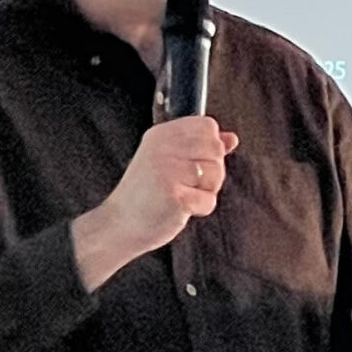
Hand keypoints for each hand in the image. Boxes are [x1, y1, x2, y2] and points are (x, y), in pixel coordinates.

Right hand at [71, 117, 235, 290]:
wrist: (119, 225)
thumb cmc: (146, 195)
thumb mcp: (169, 161)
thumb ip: (200, 148)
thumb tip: (231, 139)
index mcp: (161, 135)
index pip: (207, 126)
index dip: (209, 147)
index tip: (191, 163)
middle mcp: (163, 148)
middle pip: (216, 150)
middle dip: (210, 171)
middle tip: (186, 184)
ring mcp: (168, 171)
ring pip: (216, 175)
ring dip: (205, 192)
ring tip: (180, 195)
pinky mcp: (175, 196)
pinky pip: (208, 201)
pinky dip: (199, 209)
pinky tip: (178, 209)